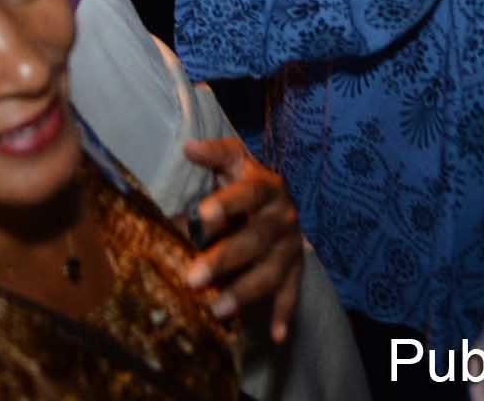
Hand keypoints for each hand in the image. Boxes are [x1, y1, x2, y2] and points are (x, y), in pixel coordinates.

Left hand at [181, 138, 304, 341]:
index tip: (202, 214)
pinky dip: (284, 315)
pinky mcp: (295, 271)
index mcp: (267, 186)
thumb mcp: (234, 163)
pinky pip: (291, 295)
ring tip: (217, 310)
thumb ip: (214, 156)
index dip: (227, 202)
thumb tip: (188, 147)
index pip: (248, 193)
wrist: (278, 204)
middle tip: (192, 278)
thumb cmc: (244, 182)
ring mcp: (291, 247)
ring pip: (270, 272)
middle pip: (255, 239)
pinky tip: (276, 337)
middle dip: (224, 259)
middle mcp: (283, 217)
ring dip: (245, 292)